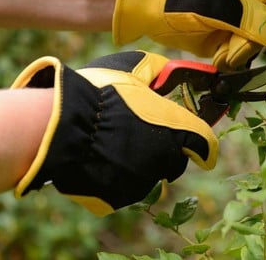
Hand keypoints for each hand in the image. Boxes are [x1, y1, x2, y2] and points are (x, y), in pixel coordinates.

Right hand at [11, 51, 217, 215]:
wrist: (61, 124)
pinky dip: (119, 175)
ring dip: (140, 162)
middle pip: (174, 160)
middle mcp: (163, 160)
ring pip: (149, 175)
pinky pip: (125, 187)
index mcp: (174, 129)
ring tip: (115, 142)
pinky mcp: (117, 197)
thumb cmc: (100, 92)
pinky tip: (102, 158)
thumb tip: (168, 68)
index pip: (204, 143)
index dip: (202, 143)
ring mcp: (140, 182)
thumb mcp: (131, 67)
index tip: (200, 146)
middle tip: (142, 132)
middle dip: (166, 148)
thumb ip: (156, 68)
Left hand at [113, 0, 265, 70]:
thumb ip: (249, 17)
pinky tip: (216, 58)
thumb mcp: (218, 2)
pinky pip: (235, 57)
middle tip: (230, 53)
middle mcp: (246, 6)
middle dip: (250, 46)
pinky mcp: (221, 42)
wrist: (151, 7)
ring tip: (219, 53)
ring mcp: (233, 25)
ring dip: (237, 56)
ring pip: (251, 49)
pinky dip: (228, 62)